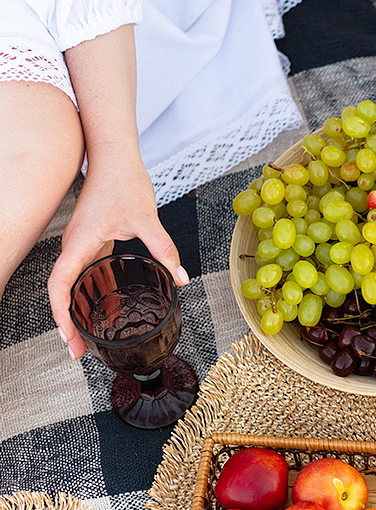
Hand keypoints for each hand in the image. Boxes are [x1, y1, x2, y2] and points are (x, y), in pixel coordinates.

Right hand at [48, 154, 185, 358]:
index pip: (59, 285)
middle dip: (68, 323)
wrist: (115, 157)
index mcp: (80, 243)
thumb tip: (181, 277)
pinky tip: (106, 309)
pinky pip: (88, 272)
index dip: (60, 313)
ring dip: (79, 310)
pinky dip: (93, 292)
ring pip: (74, 283)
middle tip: (78, 353)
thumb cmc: (124, 182)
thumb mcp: (147, 219)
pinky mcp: (93, 240)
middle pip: (62, 291)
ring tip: (88, 340)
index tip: (67, 336)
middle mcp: (75, 246)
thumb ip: (164, 249)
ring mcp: (82, 244)